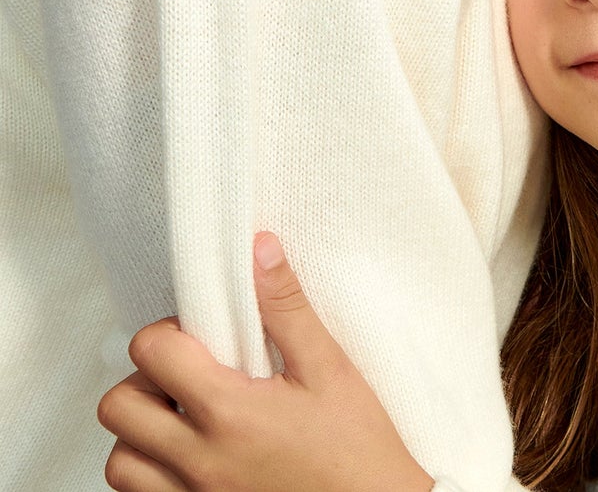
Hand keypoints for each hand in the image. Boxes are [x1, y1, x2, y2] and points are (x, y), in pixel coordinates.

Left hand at [97, 233, 434, 491]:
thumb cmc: (356, 448)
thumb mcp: (329, 367)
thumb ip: (287, 308)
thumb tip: (260, 250)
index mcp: (229, 412)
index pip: (152, 353)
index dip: (170, 332)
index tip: (201, 335)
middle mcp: (199, 460)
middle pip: (118, 409)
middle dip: (145, 380)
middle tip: (187, 373)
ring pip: (120, 462)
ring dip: (142, 433)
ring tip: (185, 417)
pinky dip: (151, 474)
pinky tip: (190, 456)